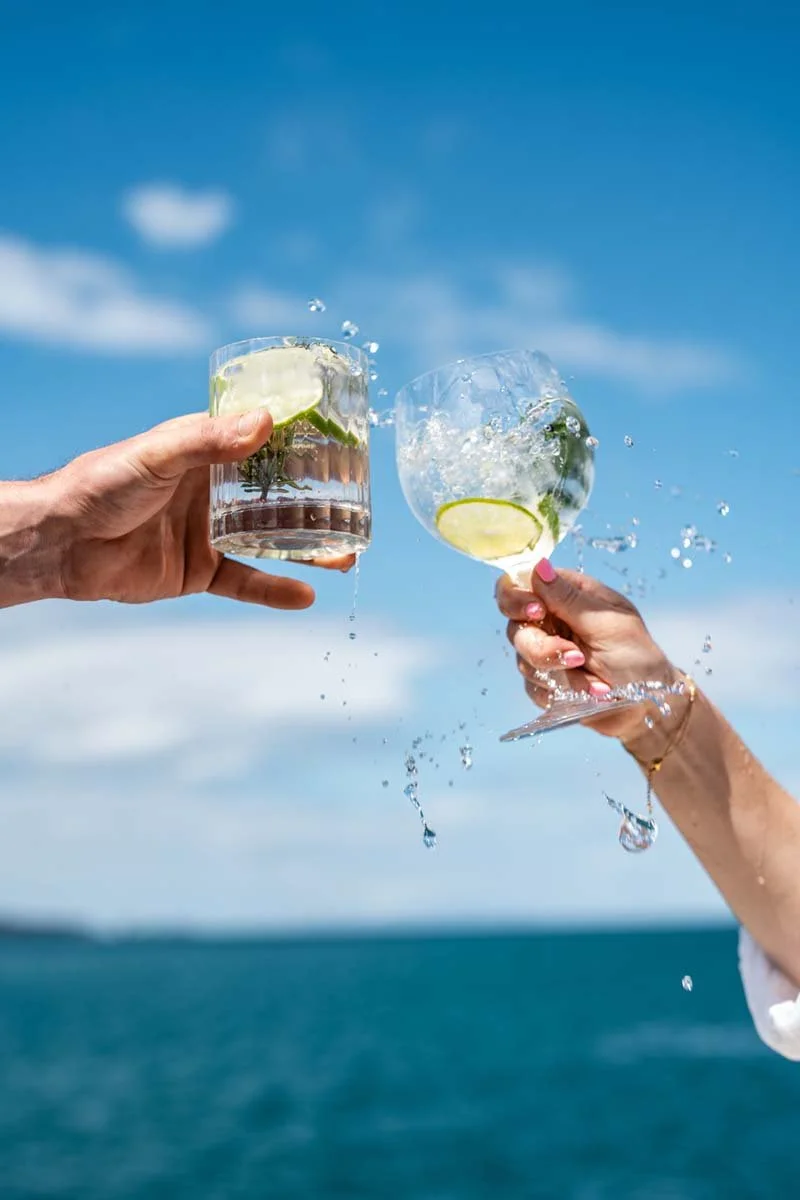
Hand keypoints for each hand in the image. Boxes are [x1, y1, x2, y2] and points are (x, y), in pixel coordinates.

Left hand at [39, 410, 354, 608]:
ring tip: (348, 555)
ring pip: (272, 541)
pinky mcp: (201, 572)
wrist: (63, 544)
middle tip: (359, 505)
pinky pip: (246, 582)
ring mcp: (210, 532)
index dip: (303, 443)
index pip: (264, 443)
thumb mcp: (157, 454)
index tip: (344, 443)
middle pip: (279, 496)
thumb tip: (267, 420)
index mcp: (206, 452)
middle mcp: (214, 491)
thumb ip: (208, 440)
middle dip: (319, 502)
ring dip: (309, 548)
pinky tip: (306, 595)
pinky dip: (275, 590)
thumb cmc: (101, 484)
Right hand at [495, 559, 678, 740]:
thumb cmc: (637, 656)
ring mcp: (545, 652)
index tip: (537, 612)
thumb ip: (568, 599)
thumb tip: (539, 565)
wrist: (648, 705)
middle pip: (515, 628)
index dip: (517, 598)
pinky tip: (593, 692)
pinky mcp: (545, 683)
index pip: (519, 584)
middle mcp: (550, 621)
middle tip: (576, 657)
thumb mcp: (607, 624)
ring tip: (599, 683)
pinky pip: (533, 689)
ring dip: (562, 676)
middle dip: (543, 648)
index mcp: (565, 595)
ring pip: (524, 662)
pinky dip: (562, 694)